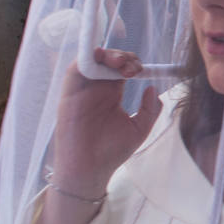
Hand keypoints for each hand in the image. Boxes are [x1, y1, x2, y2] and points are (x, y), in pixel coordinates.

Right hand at [51, 47, 160, 199]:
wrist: (90, 168)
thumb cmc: (112, 152)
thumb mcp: (139, 129)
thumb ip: (150, 110)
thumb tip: (154, 88)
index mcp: (112, 93)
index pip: (123, 68)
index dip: (133, 63)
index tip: (143, 70)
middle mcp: (97, 88)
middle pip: (109, 60)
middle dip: (123, 57)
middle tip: (134, 68)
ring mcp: (83, 89)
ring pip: (94, 60)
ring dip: (108, 55)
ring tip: (121, 65)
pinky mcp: (70, 92)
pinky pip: (76, 68)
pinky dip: (88, 59)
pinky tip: (101, 62)